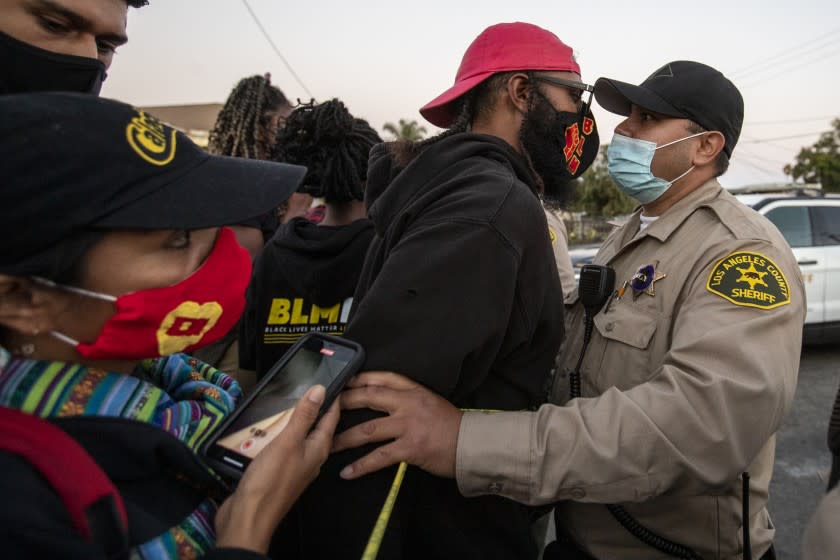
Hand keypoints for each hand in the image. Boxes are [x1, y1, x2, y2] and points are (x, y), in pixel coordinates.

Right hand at [215, 385, 339, 552]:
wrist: (248, 517)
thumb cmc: (270, 482)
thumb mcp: (288, 442)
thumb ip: (303, 416)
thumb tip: (320, 390)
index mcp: (318, 448)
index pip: (331, 417)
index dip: (333, 398)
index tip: (334, 379)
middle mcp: (309, 456)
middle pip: (315, 426)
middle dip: (313, 407)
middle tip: (309, 385)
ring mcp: (294, 465)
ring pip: (297, 436)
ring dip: (293, 420)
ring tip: (287, 401)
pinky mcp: (277, 471)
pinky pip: (281, 446)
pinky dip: (277, 434)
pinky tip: (267, 428)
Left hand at [332, 371, 461, 479]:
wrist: (472, 444)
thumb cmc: (452, 425)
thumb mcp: (431, 401)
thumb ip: (409, 398)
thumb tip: (384, 400)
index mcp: (414, 390)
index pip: (383, 377)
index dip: (360, 377)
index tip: (343, 380)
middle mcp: (408, 404)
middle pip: (369, 397)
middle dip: (344, 402)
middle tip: (325, 409)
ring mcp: (408, 426)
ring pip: (368, 430)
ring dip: (344, 438)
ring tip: (327, 446)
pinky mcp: (410, 448)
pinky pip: (379, 457)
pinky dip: (360, 466)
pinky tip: (346, 472)